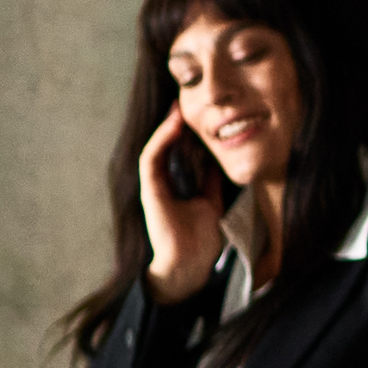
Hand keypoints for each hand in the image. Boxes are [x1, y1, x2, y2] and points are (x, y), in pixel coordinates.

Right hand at [137, 109, 223, 304]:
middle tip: (183, 101)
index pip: (175, 151)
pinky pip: (151, 159)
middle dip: (172, 123)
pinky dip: (161, 141)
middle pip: (163, 146)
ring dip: (166, 127)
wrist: (191, 266)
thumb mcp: (212, 203)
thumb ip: (211, 183)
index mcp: (172, 185)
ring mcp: (152, 186)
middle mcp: (159, 183)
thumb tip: (218, 164)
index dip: (183, 132)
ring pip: (155, 148)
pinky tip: (172, 127)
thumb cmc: (200, 241)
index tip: (195, 113)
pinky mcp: (150, 191)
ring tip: (178, 108)